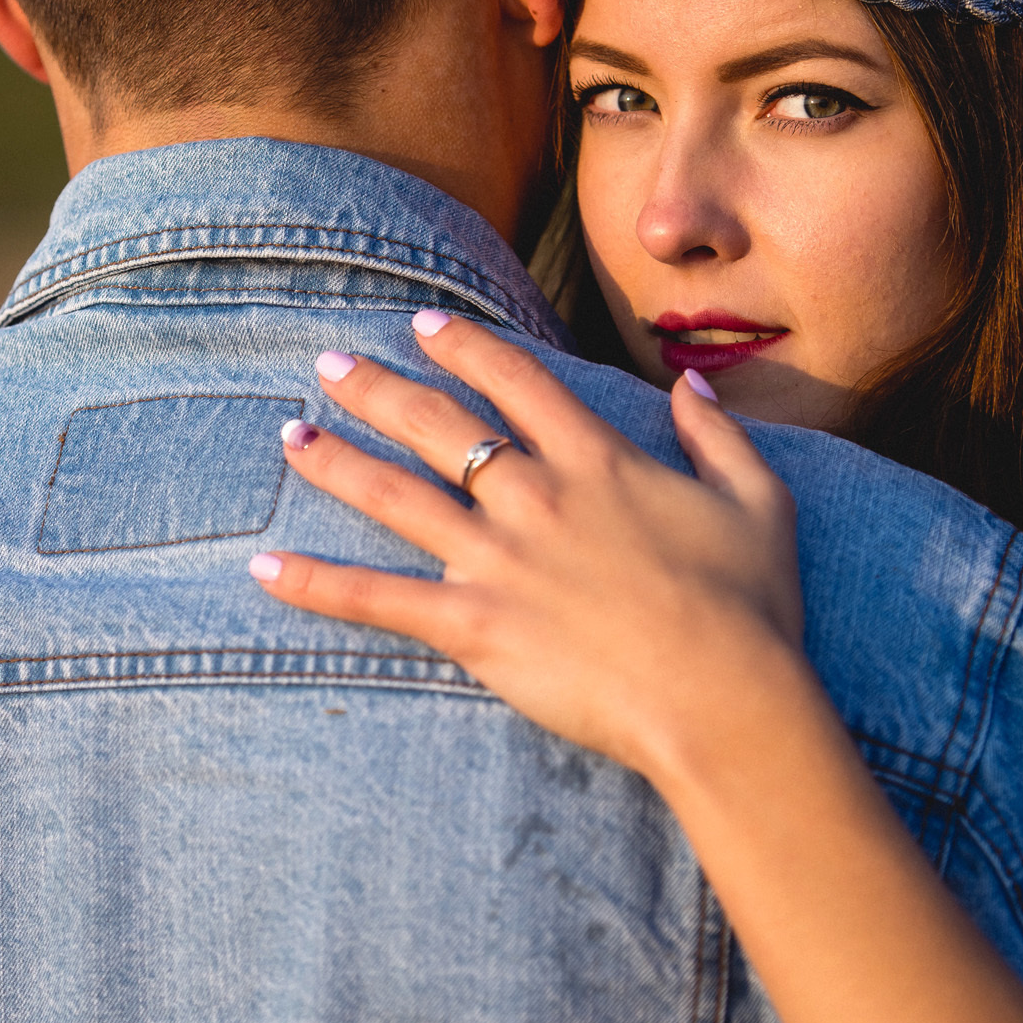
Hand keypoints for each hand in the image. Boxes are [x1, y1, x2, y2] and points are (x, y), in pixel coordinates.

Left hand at [249, 310, 808, 785]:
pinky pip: (377, 599)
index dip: (467, 345)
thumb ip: (719, 434)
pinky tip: (262, 570)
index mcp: (598, 461)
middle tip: (330, 362)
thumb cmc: (752, 609)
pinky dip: (315, 585)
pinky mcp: (473, 625)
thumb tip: (689, 386)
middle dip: (378, 386)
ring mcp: (498, 559)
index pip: (517, 380)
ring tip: (290, 435)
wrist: (726, 697)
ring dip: (335, 461)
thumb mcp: (760, 503)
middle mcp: (536, 496)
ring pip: (394, 494)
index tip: (425, 325)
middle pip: (438, 422)